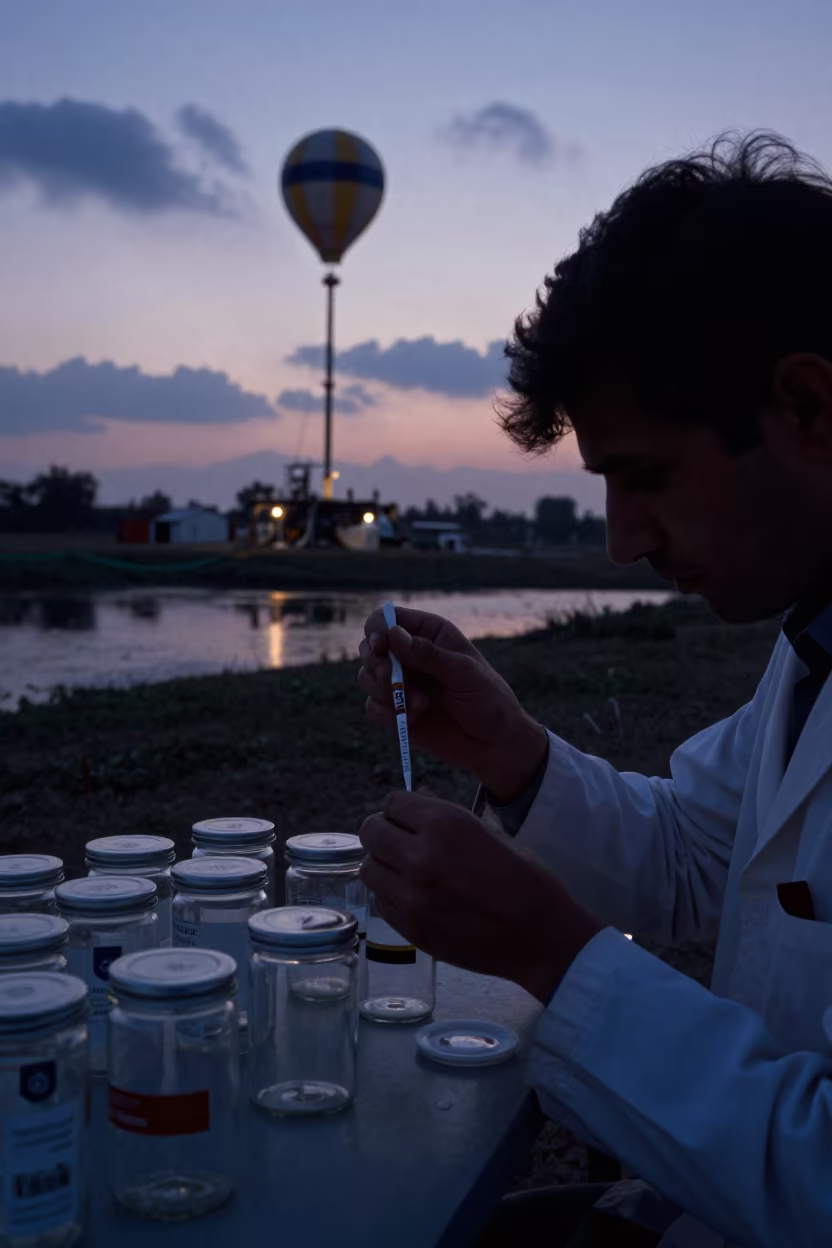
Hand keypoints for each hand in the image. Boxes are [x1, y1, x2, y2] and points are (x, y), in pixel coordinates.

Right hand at [357, 605, 547, 802]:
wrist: (493, 744)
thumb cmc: (488, 700)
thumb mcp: (464, 673)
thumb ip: (428, 654)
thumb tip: (392, 634)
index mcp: (429, 633)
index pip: (388, 619)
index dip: (378, 629)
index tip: (381, 646)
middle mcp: (411, 654)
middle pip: (369, 646)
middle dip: (376, 663)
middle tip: (392, 679)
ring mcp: (401, 682)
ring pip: (366, 676)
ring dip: (386, 691)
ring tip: (419, 705)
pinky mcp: (396, 709)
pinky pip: (372, 705)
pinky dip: (386, 712)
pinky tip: (413, 719)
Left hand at [359, 791, 600, 1003]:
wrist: (540, 936)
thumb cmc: (523, 879)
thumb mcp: (487, 832)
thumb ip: (443, 816)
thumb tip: (414, 799)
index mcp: (445, 824)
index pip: (393, 802)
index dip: (401, 809)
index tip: (409, 818)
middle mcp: (421, 856)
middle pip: (371, 831)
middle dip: (383, 831)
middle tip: (400, 840)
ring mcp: (412, 895)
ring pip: (369, 866)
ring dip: (383, 863)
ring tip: (405, 869)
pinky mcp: (410, 927)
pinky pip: (380, 899)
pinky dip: (390, 894)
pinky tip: (414, 895)